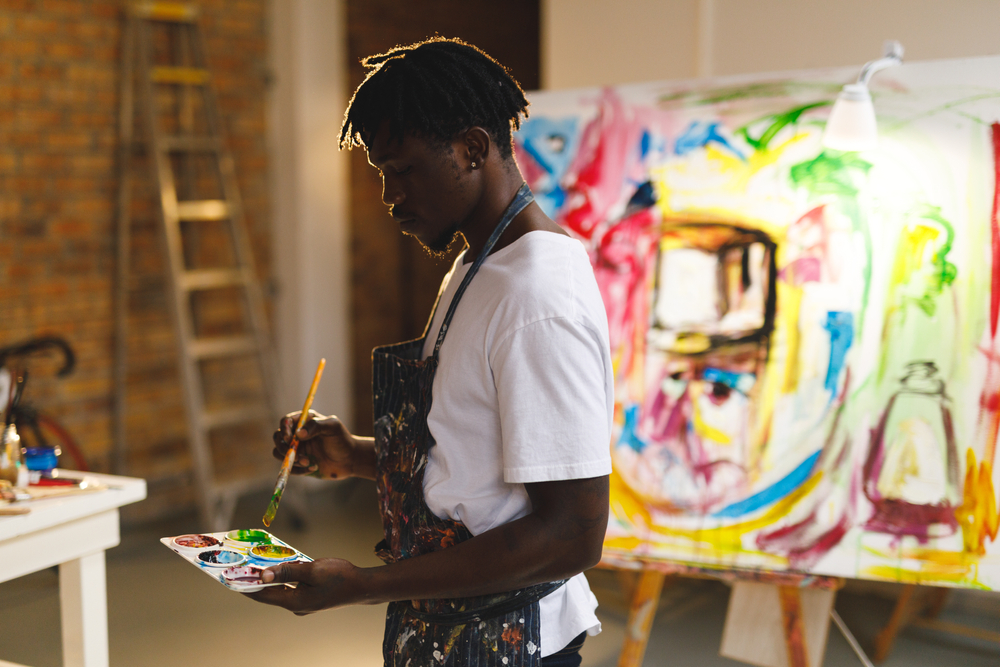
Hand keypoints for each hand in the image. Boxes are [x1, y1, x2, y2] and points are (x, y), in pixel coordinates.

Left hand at [245, 558, 363, 614]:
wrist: (361, 586)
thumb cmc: (339, 577)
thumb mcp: (312, 570)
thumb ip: (287, 572)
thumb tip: (263, 576)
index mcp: (294, 601)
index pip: (262, 596)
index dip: (246, 587)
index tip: (231, 579)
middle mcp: (296, 605)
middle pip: (270, 594)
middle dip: (257, 581)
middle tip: (243, 567)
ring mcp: (303, 603)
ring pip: (281, 590)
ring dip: (271, 579)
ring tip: (259, 565)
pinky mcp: (310, 598)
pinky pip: (291, 589)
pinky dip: (284, 579)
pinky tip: (282, 568)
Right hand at [272, 411, 356, 479]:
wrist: (349, 459)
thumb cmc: (342, 439)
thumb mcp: (333, 427)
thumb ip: (316, 426)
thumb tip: (298, 434)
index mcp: (304, 421)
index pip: (286, 421)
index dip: (284, 429)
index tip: (289, 439)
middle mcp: (297, 434)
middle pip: (278, 438)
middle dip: (284, 448)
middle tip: (297, 456)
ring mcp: (296, 449)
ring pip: (279, 453)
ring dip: (290, 460)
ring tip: (308, 462)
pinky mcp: (297, 463)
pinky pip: (288, 467)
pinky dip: (298, 470)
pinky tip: (314, 467)